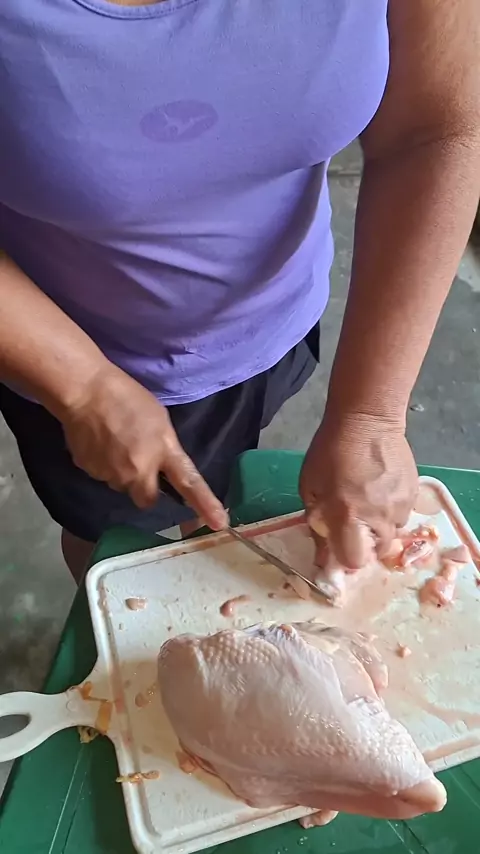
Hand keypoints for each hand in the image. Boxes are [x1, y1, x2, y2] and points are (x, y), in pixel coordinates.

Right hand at [61, 364, 227, 528]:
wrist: (86, 391)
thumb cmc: (128, 398)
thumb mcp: (159, 421)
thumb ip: (164, 449)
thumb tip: (160, 468)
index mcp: (164, 451)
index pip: (189, 483)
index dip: (206, 504)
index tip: (220, 522)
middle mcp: (140, 470)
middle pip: (146, 500)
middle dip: (145, 488)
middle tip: (139, 465)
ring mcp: (113, 475)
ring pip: (122, 486)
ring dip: (122, 474)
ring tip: (114, 444)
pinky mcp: (90, 472)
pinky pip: (101, 476)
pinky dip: (102, 465)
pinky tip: (99, 443)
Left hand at [299, 412, 417, 568]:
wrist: (367, 420)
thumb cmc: (331, 452)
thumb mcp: (311, 487)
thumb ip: (318, 524)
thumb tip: (324, 557)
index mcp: (348, 515)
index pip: (354, 560)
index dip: (345, 558)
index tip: (340, 545)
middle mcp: (379, 516)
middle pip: (378, 552)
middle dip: (364, 543)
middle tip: (353, 522)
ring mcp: (400, 505)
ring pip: (392, 533)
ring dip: (379, 526)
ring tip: (368, 501)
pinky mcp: (414, 493)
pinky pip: (403, 514)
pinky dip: (391, 510)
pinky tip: (380, 490)